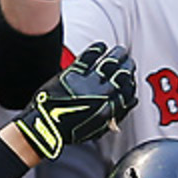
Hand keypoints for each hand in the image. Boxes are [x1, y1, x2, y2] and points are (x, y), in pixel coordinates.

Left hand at [14, 42, 136, 160]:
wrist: (46, 127)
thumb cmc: (69, 131)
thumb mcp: (97, 129)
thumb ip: (113, 115)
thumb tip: (128, 103)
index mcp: (108, 109)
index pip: (127, 92)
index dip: (131, 83)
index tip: (131, 78)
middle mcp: (101, 95)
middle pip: (122, 75)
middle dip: (128, 66)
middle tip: (129, 61)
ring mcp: (87, 83)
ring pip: (109, 64)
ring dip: (117, 55)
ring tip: (120, 50)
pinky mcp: (72, 74)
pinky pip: (88, 58)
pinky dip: (96, 49)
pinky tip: (101, 46)